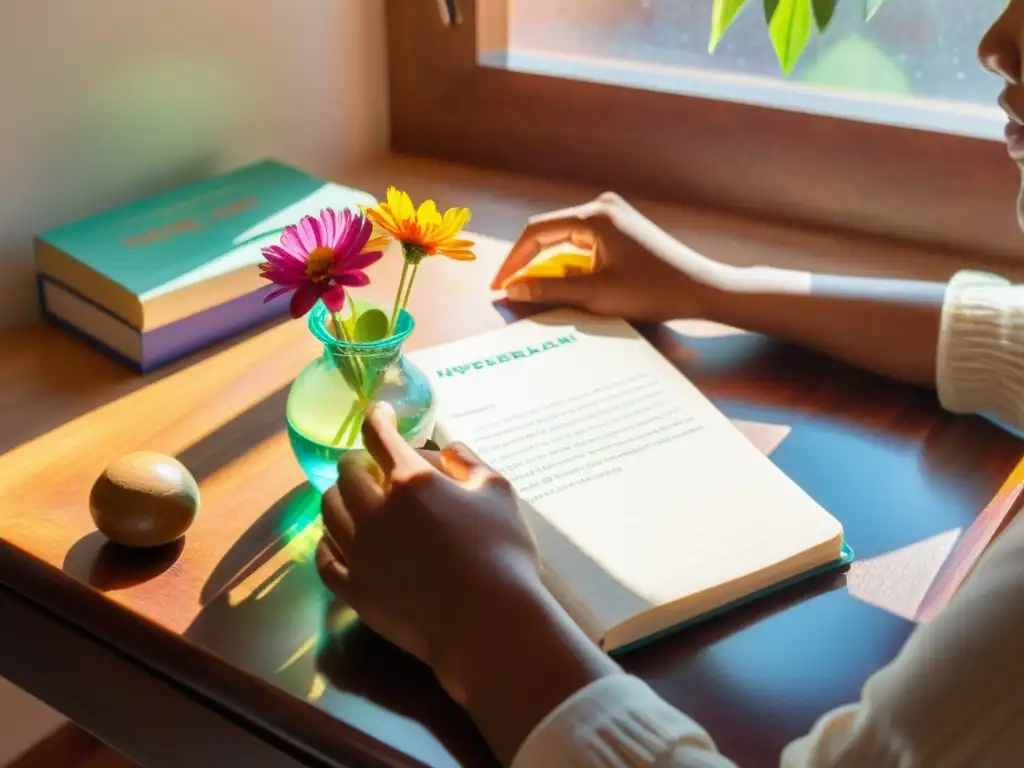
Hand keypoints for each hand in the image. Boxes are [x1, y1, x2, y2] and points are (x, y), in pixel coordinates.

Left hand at [316, 402, 543, 699]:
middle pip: (346, 473)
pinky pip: (325, 558)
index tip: (381, 413)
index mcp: (411, 480)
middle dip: (359, 462)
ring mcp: (360, 553)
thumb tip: (449, 449)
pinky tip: (337, 541)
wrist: (488, 624)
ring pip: (329, 511)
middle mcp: (376, 511)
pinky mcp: (355, 590)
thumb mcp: (499, 493)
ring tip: (354, 500)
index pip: (379, 435)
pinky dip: (328, 541)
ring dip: (339, 497)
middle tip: (373, 466)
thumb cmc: (502, 553)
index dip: (378, 417)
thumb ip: (471, 462)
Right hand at [492, 192, 730, 321]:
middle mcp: (602, 207)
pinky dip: (568, 265)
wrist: (700, 289)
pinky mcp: (620, 230)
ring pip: (564, 240)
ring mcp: (613, 216)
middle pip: (548, 232)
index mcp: (594, 215)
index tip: (499, 286)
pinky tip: (560, 285)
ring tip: (530, 290)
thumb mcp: (596, 294)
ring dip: (547, 266)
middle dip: (526, 262)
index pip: (537, 232)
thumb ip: (549, 290)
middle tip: (508, 289)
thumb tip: (513, 289)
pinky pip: (582, 245)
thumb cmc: (653, 291)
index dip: (513, 260)